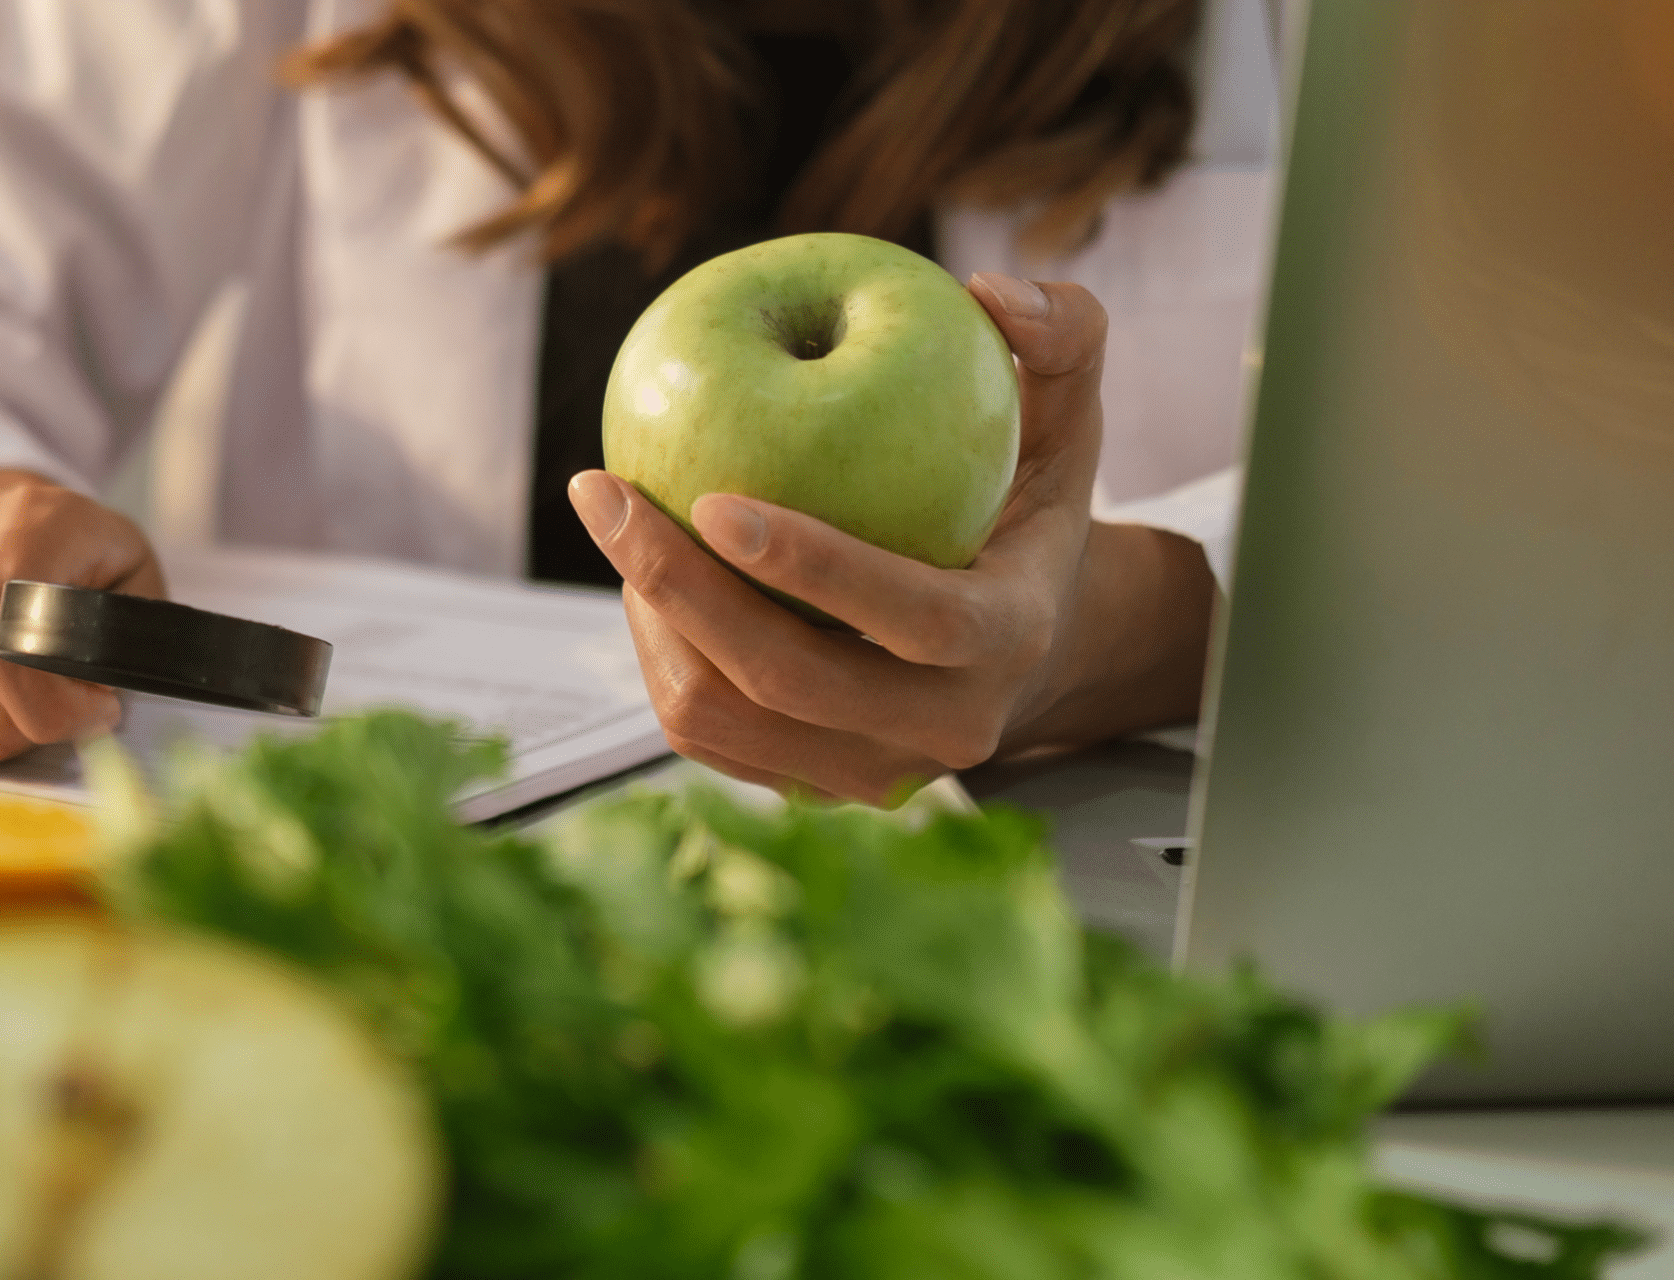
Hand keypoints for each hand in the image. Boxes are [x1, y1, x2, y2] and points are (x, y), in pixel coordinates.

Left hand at [569, 273, 1214, 802]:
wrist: (1036, 645)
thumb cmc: (1031, 506)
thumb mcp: (1069, 418)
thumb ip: (1063, 335)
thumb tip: (993, 292)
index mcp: (1008, 639)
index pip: (909, 617)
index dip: (810, 565)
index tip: (713, 498)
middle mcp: (943, 727)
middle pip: (784, 680)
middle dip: (677, 587)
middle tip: (604, 492)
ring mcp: (874, 772)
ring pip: (721, 719)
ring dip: (652, 622)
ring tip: (621, 524)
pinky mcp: (813, 787)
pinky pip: (704, 733)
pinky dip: (660, 653)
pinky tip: (643, 574)